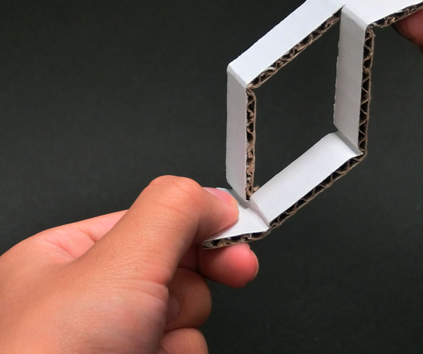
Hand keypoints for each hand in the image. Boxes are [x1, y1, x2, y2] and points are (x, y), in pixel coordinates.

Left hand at [0, 176, 257, 353]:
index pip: (153, 222)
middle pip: (175, 272)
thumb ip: (173, 212)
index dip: (201, 226)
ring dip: (178, 337)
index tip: (239, 234)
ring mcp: (108, 344)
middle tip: (220, 280)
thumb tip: (215, 200)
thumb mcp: (118, 263)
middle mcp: (85, 302)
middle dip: (187, 290)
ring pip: (183, 322)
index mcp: (65, 258)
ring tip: (142, 350)